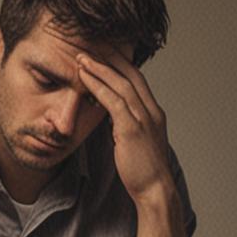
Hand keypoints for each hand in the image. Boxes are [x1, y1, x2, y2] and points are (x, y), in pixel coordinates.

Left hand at [76, 53, 175, 207]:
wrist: (155, 189)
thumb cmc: (142, 170)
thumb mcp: (136, 142)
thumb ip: (126, 126)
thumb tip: (112, 118)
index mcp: (154, 113)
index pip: (138, 80)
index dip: (121, 64)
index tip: (103, 53)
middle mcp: (151, 111)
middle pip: (131, 75)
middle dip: (110, 58)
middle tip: (89, 47)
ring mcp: (144, 119)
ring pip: (121, 84)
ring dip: (99, 68)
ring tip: (81, 57)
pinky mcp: (132, 129)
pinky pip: (113, 102)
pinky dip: (98, 86)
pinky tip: (84, 78)